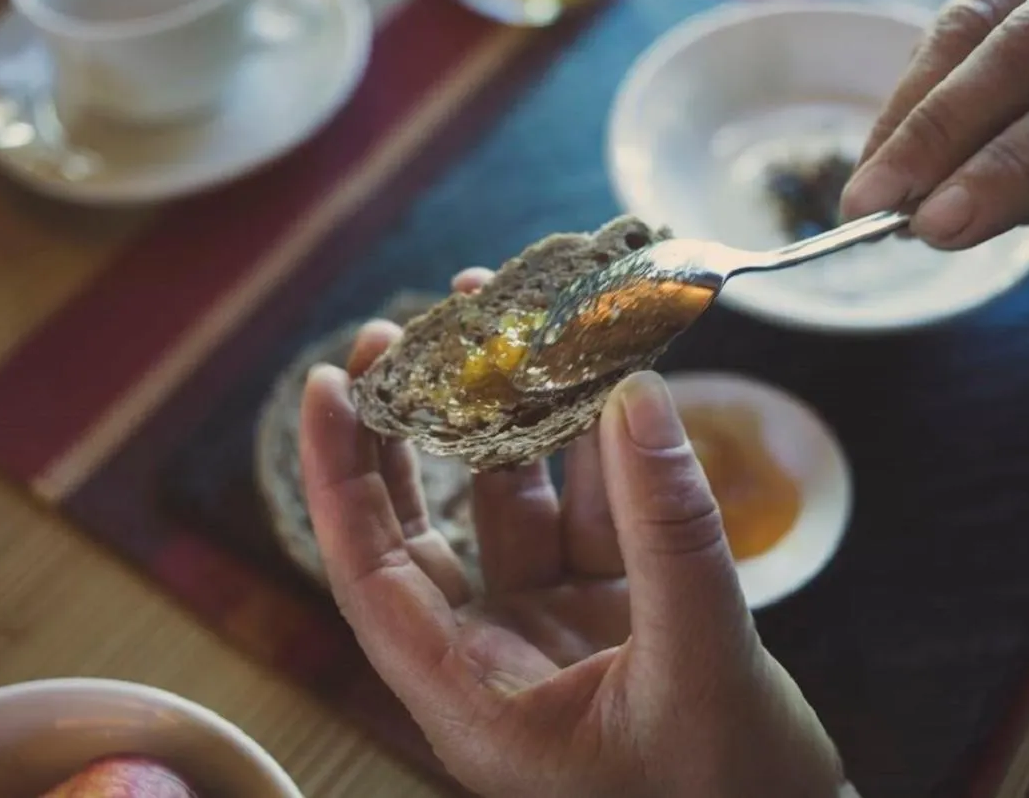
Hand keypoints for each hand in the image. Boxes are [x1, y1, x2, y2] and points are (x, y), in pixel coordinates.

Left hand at [299, 269, 841, 797]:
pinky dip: (599, 456)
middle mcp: (492, 660)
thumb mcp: (697, 666)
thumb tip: (638, 396)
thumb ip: (672, 532)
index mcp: (471, 701)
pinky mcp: (608, 613)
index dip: (341, 477)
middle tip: (404, 331)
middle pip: (420, 530)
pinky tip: (607, 390)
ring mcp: (550, 632)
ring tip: (510, 328)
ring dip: (512, 422)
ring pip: (510, 508)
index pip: (370, 578)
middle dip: (408, 429)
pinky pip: (591, 516)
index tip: (331, 382)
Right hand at [840, 0, 1028, 248]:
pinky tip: (885, 146)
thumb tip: (951, 219)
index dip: (1008, 166)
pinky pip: (952, 17)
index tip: (937, 225)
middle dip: (938, 133)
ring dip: (907, 112)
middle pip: (1024, 48)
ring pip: (973, 21)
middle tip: (874, 204)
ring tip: (864, 186)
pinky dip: (911, 88)